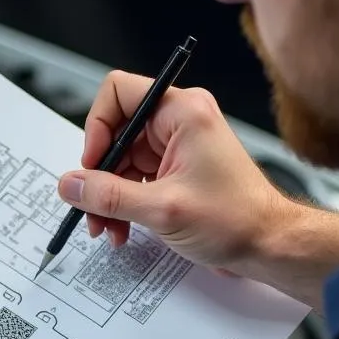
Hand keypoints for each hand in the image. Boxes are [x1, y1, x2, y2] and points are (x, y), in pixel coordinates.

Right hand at [62, 71, 293, 273]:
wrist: (267, 245)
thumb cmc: (237, 219)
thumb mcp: (162, 208)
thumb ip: (108, 196)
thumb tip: (70, 185)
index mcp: (182, 112)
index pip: (118, 93)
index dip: (96, 128)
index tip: (92, 166)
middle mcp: (178, 123)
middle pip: (114, 134)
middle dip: (98, 177)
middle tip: (92, 208)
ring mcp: (175, 148)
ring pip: (119, 163)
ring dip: (107, 198)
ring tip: (108, 228)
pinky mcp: (173, 172)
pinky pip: (132, 181)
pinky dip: (121, 205)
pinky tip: (122, 228)